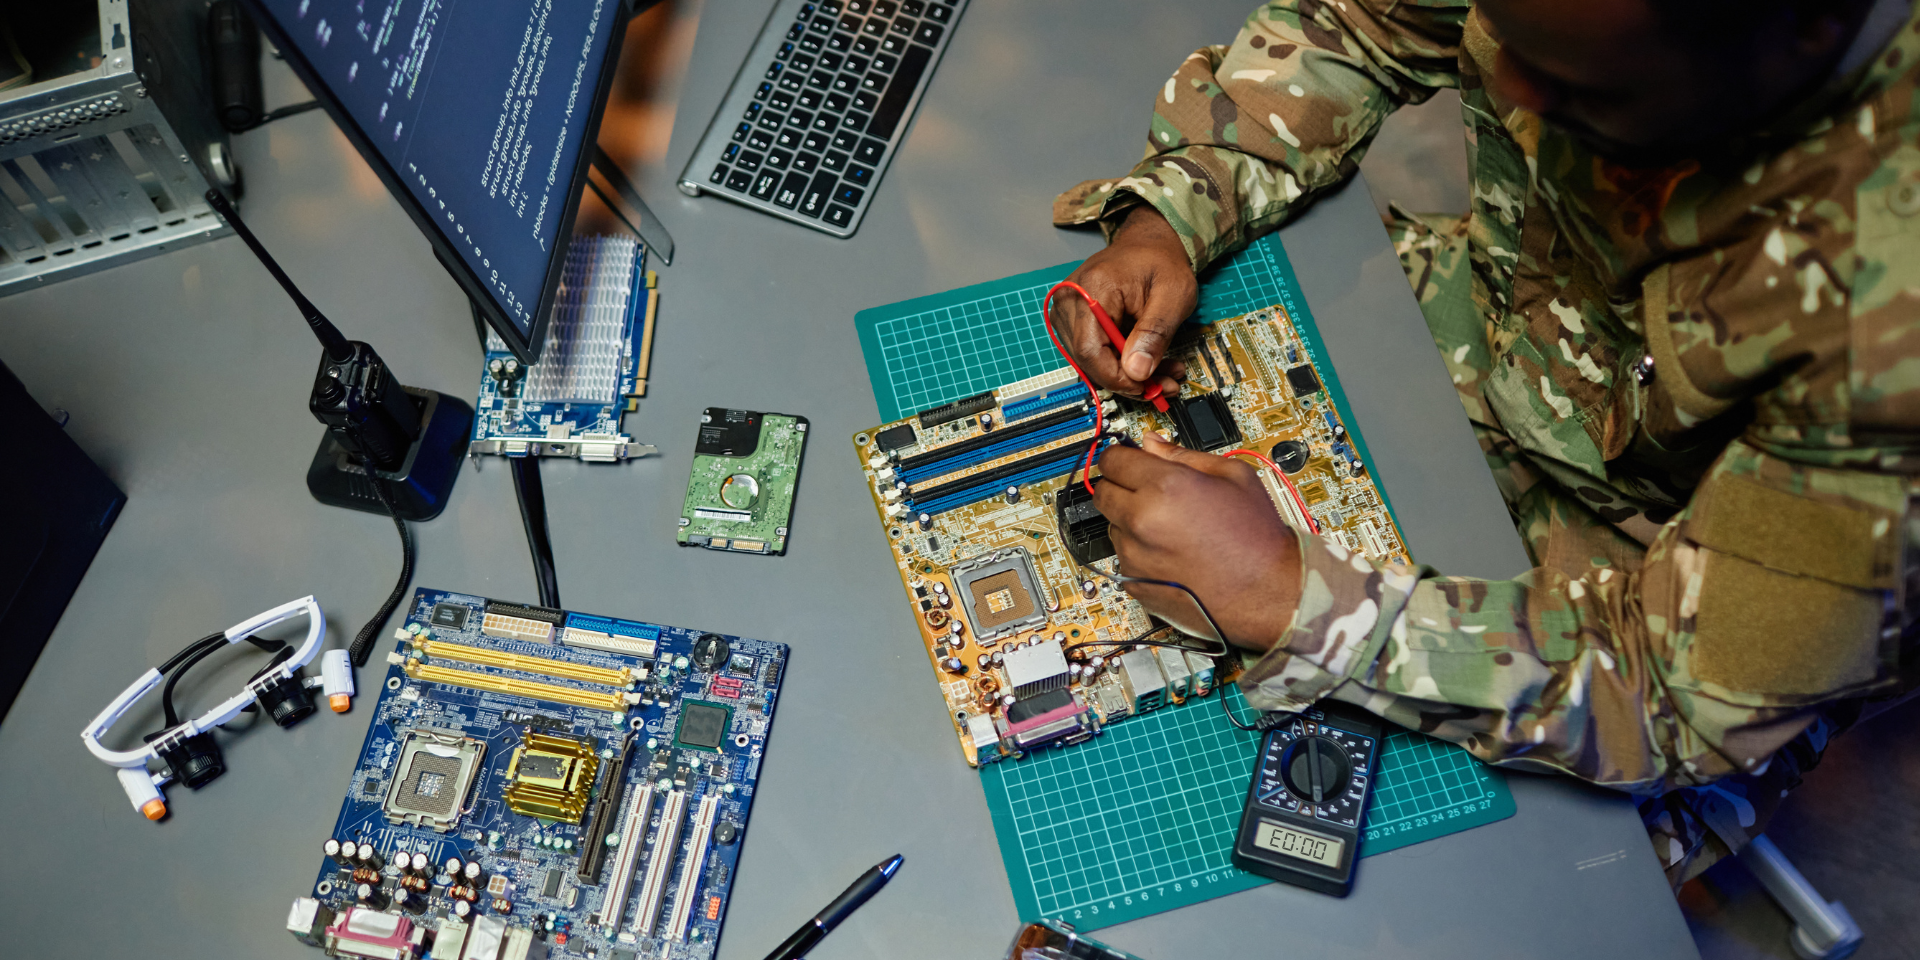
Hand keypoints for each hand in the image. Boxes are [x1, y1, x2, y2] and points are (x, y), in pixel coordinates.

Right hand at [1053, 205, 1197, 398]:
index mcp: (1093, 287)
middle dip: (1127, 380)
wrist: (1148, 244)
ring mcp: (1067, 309)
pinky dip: (1119, 363)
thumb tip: (1137, 372)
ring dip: (1126, 374)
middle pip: (1087, 359)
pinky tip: (1145, 361)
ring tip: (1162, 371)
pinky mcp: (1071, 319)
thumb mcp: (1174, 295)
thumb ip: (1155, 333)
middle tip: (1164, 384)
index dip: (1116, 377)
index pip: (1090, 349)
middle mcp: (1070, 298)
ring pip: (1089, 361)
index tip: (1146, 387)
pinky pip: (1091, 352)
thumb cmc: (1160, 262)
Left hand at [1091, 433, 1300, 651]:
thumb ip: (1183, 455)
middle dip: (1120, 485)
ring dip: (1129, 520)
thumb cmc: (1257, 538)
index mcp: (1164, 487)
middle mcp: (1141, 521)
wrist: (1268, 594)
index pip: (1112, 460)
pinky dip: (1138, 551)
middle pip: (1102, 491)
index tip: (1129, 459)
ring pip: (1111, 525)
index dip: (1122, 456)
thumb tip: (1152, 443)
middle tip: (1147, 490)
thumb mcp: (1233, 476)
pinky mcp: (1134, 584)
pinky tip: (1170, 552)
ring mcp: (1134, 556)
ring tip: (1170, 527)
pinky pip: (1122, 557)